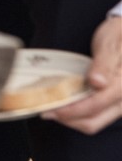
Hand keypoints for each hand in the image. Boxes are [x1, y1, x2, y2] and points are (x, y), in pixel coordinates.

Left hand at [47, 14, 121, 134]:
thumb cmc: (119, 37)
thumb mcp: (110, 45)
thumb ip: (104, 64)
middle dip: (67, 119)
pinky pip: (95, 116)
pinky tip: (65, 104)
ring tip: (52, 109)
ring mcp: (119, 104)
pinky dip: (78, 114)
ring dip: (71, 119)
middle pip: (93, 121)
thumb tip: (98, 83)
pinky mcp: (114, 103)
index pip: (95, 106)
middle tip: (45, 110)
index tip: (50, 107)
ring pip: (93, 122)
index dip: (71, 110)